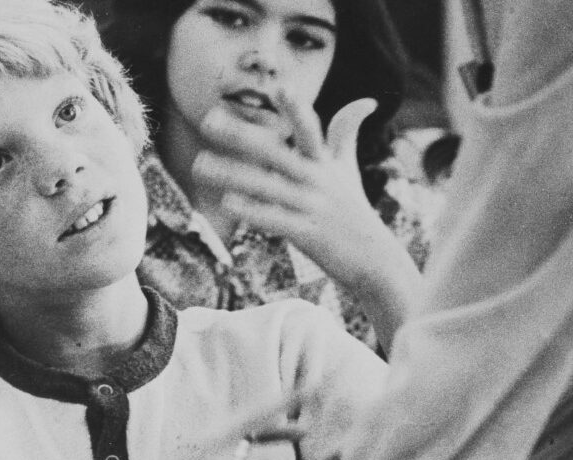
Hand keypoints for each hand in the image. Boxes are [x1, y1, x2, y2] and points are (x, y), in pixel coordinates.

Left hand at [192, 93, 409, 296]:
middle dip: (241, 136)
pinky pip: (274, 220)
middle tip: (207, 120)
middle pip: (276, 153)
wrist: (374, 260)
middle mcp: (318, 181)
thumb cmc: (353, 210)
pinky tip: (226, 203)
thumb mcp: (348, 170)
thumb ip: (346, 133)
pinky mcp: (307, 234)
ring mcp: (312, 207)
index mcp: (325, 163)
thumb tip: (367, 100)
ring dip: (231, 174)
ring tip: (198, 165)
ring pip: (266, 187)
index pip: (310, 130)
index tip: (280, 87)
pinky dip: (252, 211)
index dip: (297, 110)